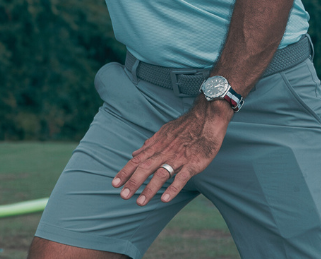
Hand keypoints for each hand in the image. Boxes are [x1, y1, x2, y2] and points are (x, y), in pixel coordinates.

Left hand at [112, 99, 232, 205]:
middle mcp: (164, 152)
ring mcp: (179, 158)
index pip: (137, 161)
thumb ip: (148, 145)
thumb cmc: (184, 127)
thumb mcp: (163, 132)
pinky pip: (182, 177)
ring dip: (150, 189)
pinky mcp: (193, 163)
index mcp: (156, 146)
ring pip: (161, 174)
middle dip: (133, 182)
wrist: (206, 119)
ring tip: (140, 202)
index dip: (125, 172)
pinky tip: (164, 199)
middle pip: (145, 168)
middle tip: (123, 196)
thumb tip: (134, 154)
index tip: (114, 183)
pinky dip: (173, 188)